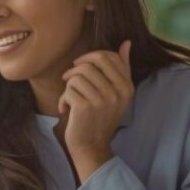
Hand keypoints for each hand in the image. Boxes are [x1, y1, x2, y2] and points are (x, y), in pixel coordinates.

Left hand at [59, 40, 133, 180]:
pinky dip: (63, 99)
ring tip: (70, 98)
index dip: (90, 56)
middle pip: (92, 63)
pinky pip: (68, 89)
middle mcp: (118, 92)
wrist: (91, 146)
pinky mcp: (85, 107)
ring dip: (69, 86)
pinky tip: (66, 110)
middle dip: (76, 67)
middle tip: (69, 78)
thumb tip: (126, 43)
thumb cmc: (100, 118)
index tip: (80, 65)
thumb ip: (122, 68)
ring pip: (77, 76)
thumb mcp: (116, 94)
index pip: (109, 56)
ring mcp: (102, 100)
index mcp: (127, 87)